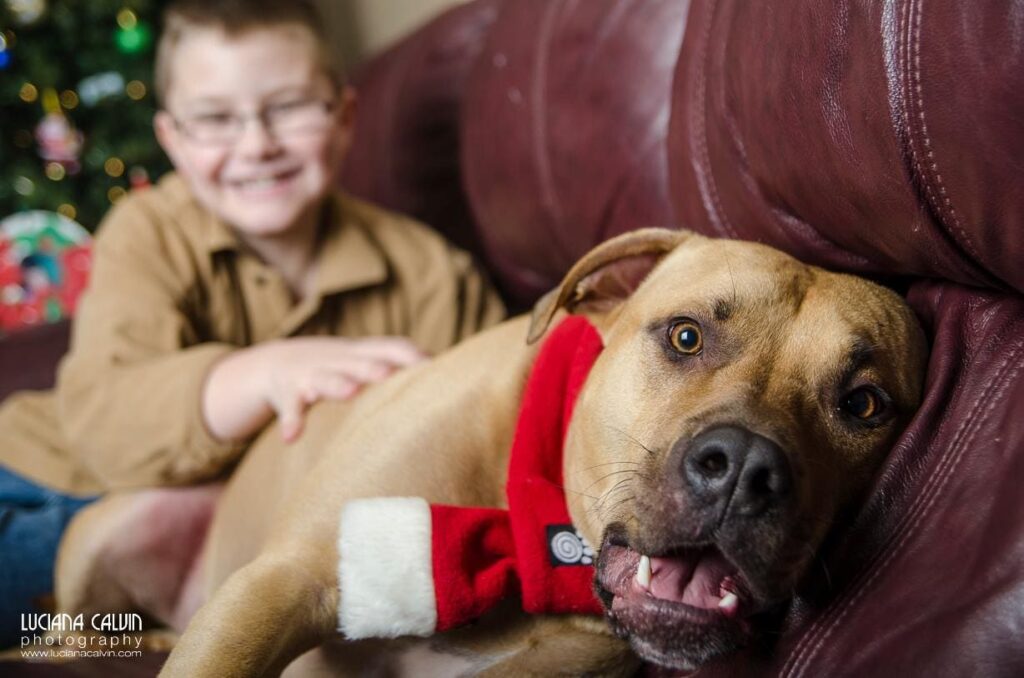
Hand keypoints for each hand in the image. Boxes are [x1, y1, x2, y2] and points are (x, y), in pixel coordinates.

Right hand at [259, 337, 426, 441]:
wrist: (273, 363)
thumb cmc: (335, 369)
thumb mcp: (363, 364)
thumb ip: (396, 372)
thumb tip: (444, 382)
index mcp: (361, 353)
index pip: (390, 347)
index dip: (409, 355)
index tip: (431, 367)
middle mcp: (338, 359)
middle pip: (359, 361)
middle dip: (374, 367)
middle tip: (390, 375)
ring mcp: (311, 373)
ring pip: (325, 377)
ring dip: (337, 384)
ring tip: (350, 392)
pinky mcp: (287, 392)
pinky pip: (290, 406)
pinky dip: (291, 420)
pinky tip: (292, 438)